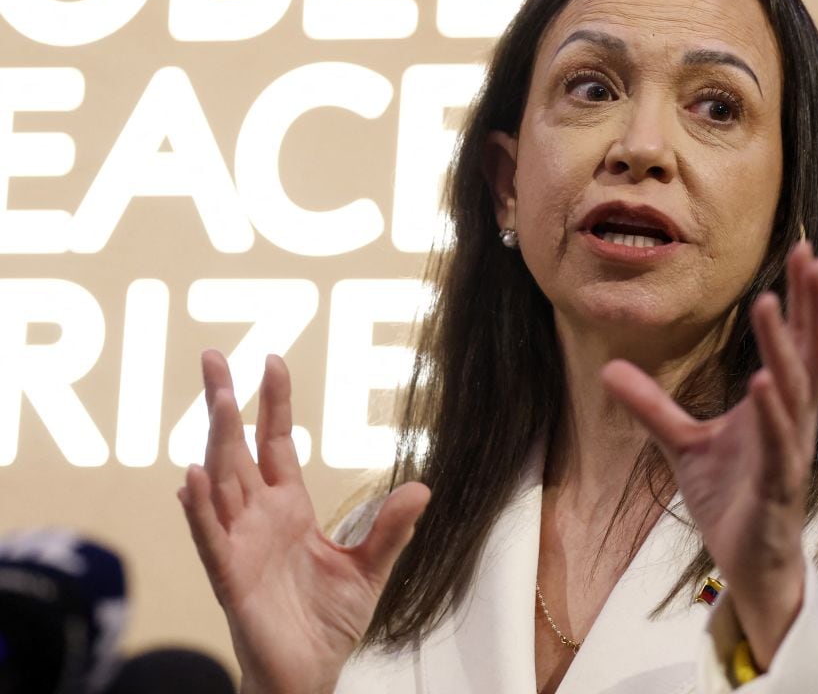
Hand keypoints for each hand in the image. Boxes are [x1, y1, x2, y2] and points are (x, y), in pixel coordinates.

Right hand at [179, 351, 429, 693]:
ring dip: (217, 439)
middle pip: (238, 449)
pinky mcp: (230, 575)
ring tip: (220, 397)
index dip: (273, 404)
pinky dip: (200, 507)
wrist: (309, 672)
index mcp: (290, 508)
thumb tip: (423, 487)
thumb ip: (391, 529)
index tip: (271, 361)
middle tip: (214, 356)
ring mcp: (240, 543)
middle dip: (227, 403)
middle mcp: (259, 517)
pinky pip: (211, 535)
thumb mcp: (370, 568)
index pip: (276, 444)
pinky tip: (193, 475)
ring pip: (221, 481)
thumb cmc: (329, 622)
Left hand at [602, 242, 817, 668]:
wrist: (747, 564)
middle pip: (812, 353)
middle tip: (807, 254)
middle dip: (812, 304)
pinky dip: (773, 413)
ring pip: (795, 392)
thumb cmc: (729, 499)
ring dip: (783, 347)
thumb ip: (652, 405)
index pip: (799, 341)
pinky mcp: (778, 488)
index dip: (803, 298)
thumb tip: (608, 368)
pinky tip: (763, 381)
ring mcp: (791, 453)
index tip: (801, 250)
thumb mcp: (682, 444)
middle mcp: (794, 421)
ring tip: (769, 302)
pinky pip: (780, 445)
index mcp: (780, 405)